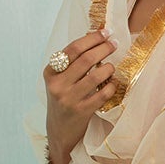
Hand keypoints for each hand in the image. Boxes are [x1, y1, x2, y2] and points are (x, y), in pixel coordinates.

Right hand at [44, 28, 120, 162]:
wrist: (59, 131)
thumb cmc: (63, 100)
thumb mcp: (59, 80)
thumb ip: (71, 62)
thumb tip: (94, 37)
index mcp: (50, 72)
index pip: (73, 49)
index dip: (92, 38)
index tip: (105, 33)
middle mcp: (57, 85)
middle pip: (86, 59)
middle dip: (104, 48)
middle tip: (114, 44)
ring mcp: (69, 99)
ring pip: (96, 75)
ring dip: (109, 67)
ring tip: (111, 67)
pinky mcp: (82, 111)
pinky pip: (103, 93)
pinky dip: (111, 85)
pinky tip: (112, 83)